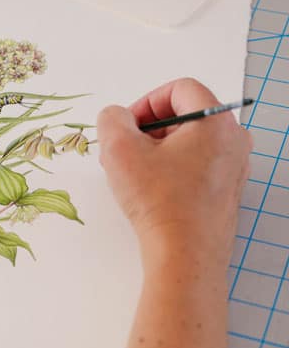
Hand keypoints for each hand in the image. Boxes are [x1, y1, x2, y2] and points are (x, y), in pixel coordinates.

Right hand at [98, 78, 251, 347]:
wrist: (185, 258)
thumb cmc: (159, 202)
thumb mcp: (119, 150)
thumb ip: (111, 119)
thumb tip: (117, 118)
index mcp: (216, 122)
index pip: (181, 89)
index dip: (147, 101)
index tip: (128, 126)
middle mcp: (234, 142)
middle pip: (187, 115)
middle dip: (150, 128)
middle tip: (126, 149)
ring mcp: (234, 170)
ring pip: (191, 142)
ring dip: (159, 150)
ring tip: (134, 173)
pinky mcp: (227, 194)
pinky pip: (198, 167)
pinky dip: (173, 170)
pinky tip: (151, 193)